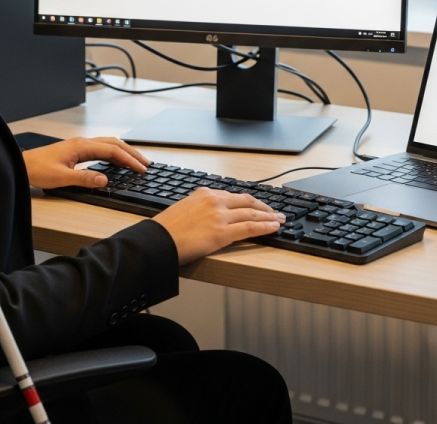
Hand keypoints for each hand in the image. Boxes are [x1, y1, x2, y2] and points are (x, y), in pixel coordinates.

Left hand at [22, 137, 149, 189]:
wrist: (21, 165)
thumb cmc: (37, 169)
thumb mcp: (61, 178)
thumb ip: (85, 179)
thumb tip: (105, 180)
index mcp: (82, 146)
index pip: (113, 151)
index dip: (129, 160)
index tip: (141, 169)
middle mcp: (83, 143)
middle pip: (115, 144)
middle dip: (132, 153)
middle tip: (145, 164)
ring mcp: (80, 145)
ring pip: (109, 144)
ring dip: (124, 152)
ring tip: (136, 161)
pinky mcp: (77, 150)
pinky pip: (102, 149)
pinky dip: (114, 154)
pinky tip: (117, 161)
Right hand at [153, 188, 284, 264]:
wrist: (156, 241)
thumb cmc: (165, 230)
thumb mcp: (182, 209)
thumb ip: (199, 209)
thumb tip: (208, 216)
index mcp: (204, 193)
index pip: (234, 196)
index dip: (250, 201)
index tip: (258, 205)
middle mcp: (214, 201)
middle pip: (247, 202)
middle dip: (264, 207)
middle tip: (275, 212)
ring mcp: (220, 216)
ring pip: (252, 214)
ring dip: (269, 217)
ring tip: (279, 220)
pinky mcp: (222, 233)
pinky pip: (250, 228)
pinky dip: (264, 227)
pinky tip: (273, 228)